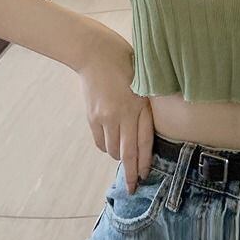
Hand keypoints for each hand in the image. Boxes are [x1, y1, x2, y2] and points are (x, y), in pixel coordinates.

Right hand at [76, 27, 154, 194]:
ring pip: (111, 150)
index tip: (145, 175)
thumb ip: (146, 104)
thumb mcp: (145, 80)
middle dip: (130, 173)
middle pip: (127, 153)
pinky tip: (110, 144)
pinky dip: (105, 147)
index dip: (145, 162)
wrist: (95, 52)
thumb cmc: (126, 60)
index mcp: (140, 104)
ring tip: (123, 157)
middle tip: (132, 188)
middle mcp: (123, 114)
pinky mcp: (92, 117)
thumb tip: (148, 126)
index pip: (144, 142)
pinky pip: (99, 141)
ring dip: (118, 157)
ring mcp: (105, 117)